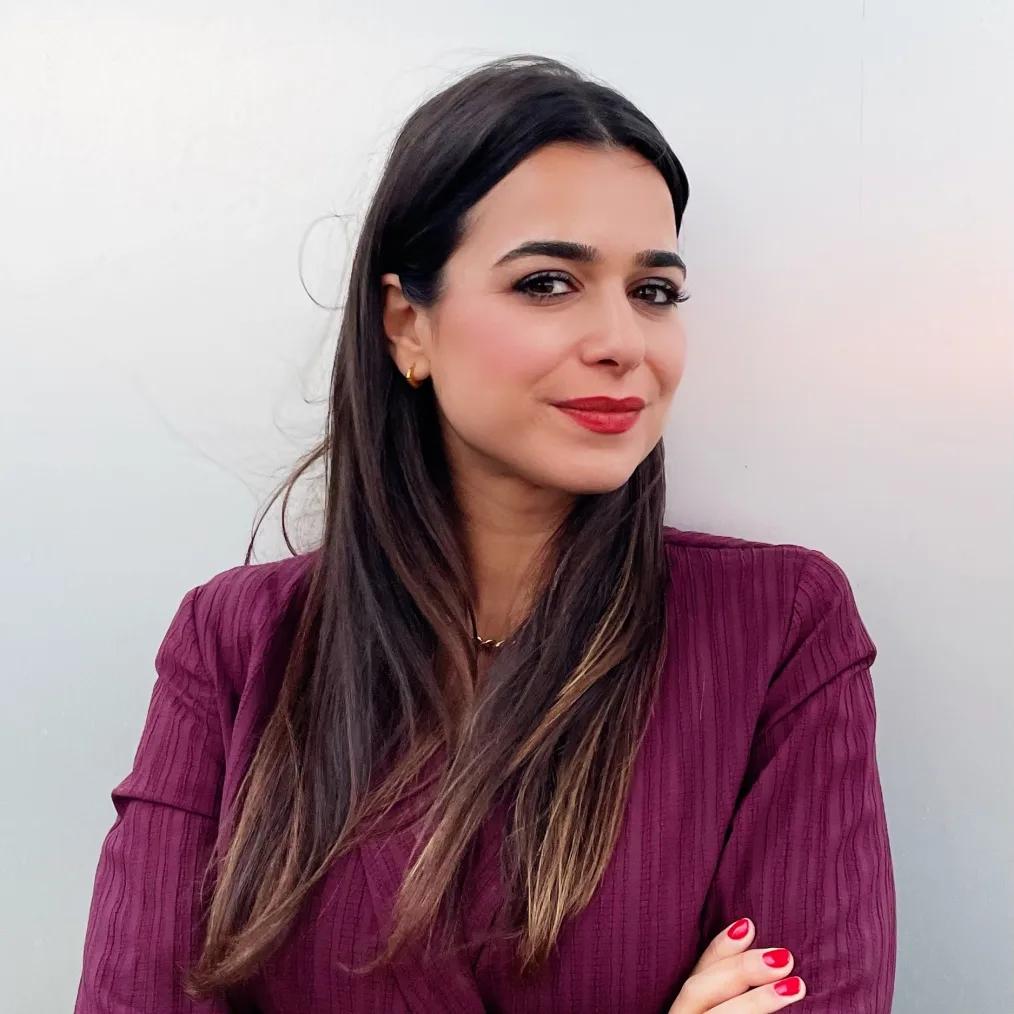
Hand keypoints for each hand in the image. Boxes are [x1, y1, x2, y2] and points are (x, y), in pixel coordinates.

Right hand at [668, 918, 806, 1012]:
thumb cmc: (724, 1011)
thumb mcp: (722, 996)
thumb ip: (730, 983)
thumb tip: (763, 942)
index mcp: (684, 1003)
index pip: (694, 971)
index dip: (720, 947)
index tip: (748, 924)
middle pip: (697, 990)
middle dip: (739, 971)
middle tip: (784, 957)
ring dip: (757, 1002)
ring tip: (796, 985)